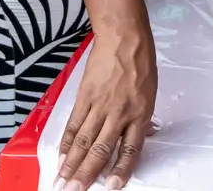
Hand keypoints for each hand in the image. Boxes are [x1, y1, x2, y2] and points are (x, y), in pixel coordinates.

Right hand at [57, 22, 156, 190]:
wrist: (124, 37)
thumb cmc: (141, 62)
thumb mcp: (151, 93)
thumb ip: (142, 117)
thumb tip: (142, 135)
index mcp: (140, 114)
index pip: (130, 150)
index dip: (120, 170)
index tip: (110, 187)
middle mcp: (119, 113)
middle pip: (100, 150)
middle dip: (86, 174)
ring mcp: (100, 105)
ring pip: (84, 140)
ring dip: (72, 164)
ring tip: (63, 181)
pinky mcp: (85, 96)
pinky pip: (74, 123)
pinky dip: (67, 142)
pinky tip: (61, 156)